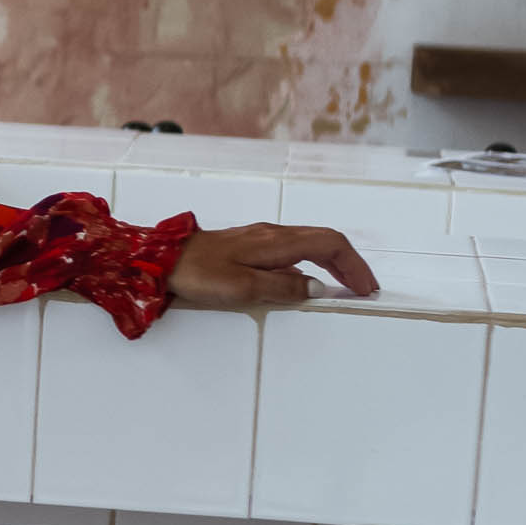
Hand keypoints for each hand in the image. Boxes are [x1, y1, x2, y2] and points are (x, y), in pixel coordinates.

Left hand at [167, 220, 379, 310]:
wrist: (160, 259)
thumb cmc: (199, 273)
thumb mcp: (244, 288)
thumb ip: (283, 289)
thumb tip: (317, 289)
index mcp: (276, 242)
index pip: (330, 244)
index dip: (353, 264)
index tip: (365, 287)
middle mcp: (272, 234)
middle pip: (324, 241)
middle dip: (348, 264)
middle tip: (363, 288)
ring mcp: (260, 238)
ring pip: (308, 246)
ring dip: (331, 264)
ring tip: (342, 287)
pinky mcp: (248, 246)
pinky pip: (290, 253)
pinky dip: (309, 266)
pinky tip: (305, 284)